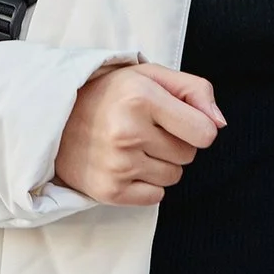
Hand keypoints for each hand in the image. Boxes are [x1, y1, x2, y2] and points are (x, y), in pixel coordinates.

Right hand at [53, 63, 224, 206]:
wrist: (54, 118)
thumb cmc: (110, 93)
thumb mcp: (151, 75)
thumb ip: (194, 90)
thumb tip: (220, 124)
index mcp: (141, 98)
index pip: (205, 133)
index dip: (196, 126)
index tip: (176, 119)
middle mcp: (128, 132)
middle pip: (189, 156)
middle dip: (175, 142)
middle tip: (145, 128)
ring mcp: (117, 165)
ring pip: (174, 177)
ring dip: (160, 163)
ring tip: (132, 145)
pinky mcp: (109, 191)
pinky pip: (156, 197)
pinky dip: (146, 184)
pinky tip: (125, 164)